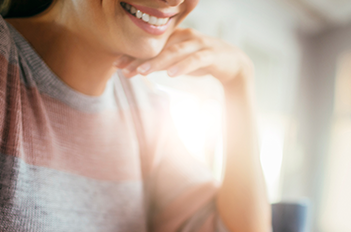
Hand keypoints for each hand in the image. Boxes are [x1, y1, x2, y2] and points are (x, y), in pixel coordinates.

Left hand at [114, 28, 252, 84]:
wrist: (233, 64)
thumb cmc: (202, 61)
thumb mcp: (179, 61)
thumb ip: (161, 62)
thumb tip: (137, 68)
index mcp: (176, 37)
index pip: (151, 46)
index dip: (134, 55)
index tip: (117, 65)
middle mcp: (186, 37)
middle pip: (160, 47)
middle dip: (140, 58)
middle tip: (123, 68)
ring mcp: (199, 44)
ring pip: (175, 52)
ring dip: (158, 62)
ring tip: (143, 72)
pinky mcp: (211, 55)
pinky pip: (195, 60)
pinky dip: (183, 66)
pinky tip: (171, 74)